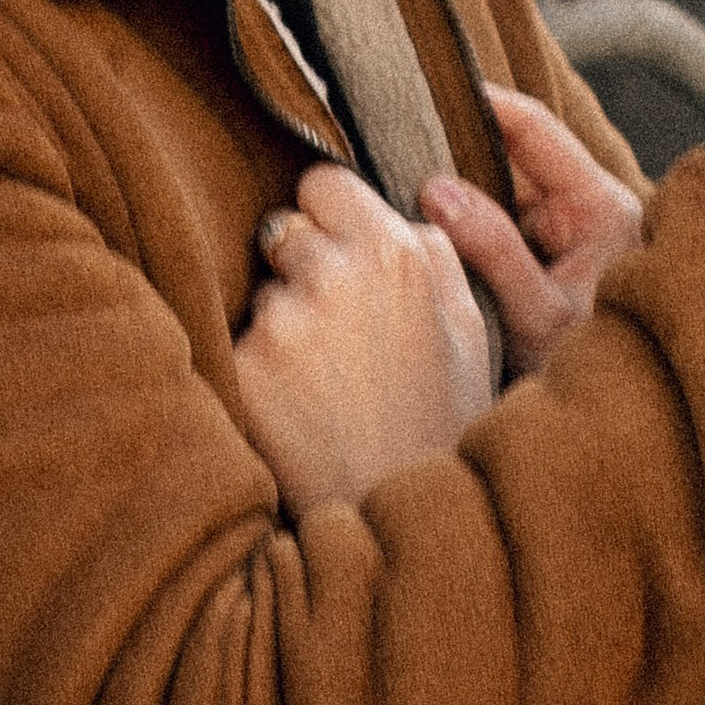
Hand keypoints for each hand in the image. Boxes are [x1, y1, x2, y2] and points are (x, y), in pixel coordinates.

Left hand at [234, 161, 493, 506]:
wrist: (403, 521)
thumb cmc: (443, 421)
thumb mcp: (470, 329)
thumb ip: (436, 252)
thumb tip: (400, 204)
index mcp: (398, 253)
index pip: (322, 182)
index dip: (328, 216)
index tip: (336, 251)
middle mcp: (335, 274)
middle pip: (284, 230)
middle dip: (301, 266)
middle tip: (335, 332)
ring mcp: (283, 322)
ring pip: (260, 292)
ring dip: (278, 323)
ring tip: (321, 384)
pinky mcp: (243, 369)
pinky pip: (235, 345)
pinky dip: (255, 371)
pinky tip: (293, 410)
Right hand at [421, 86, 645, 375]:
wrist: (619, 433)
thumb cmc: (592, 373)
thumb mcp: (538, 316)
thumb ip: (494, 252)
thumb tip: (438, 191)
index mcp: (602, 208)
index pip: (533, 128)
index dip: (480, 104)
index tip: (423, 92)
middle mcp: (589, 212)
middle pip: (510, 160)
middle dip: (456, 158)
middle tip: (392, 154)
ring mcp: (569, 237)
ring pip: (500, 196)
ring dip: (457, 201)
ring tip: (400, 197)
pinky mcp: (549, 262)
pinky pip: (499, 228)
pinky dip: (466, 232)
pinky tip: (426, 239)